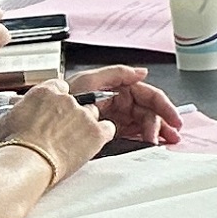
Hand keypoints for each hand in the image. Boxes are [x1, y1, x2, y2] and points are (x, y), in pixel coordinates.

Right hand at [0, 82, 106, 186]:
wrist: (24, 163)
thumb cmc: (11, 146)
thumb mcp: (4, 121)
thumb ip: (18, 112)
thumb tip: (15, 114)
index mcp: (44, 92)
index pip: (59, 88)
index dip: (57, 102)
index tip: (54, 113)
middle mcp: (66, 99)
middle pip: (77, 102)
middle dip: (71, 116)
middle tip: (60, 133)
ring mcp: (83, 115)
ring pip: (92, 115)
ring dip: (85, 127)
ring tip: (71, 143)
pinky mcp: (96, 132)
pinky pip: (108, 128)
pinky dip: (101, 136)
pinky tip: (89, 145)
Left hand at [64, 64, 181, 150]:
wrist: (43, 134)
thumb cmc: (59, 106)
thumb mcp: (87, 82)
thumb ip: (116, 73)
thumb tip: (142, 72)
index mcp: (115, 90)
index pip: (146, 95)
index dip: (163, 105)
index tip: (173, 119)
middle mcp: (117, 104)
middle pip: (148, 111)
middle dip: (162, 122)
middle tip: (170, 135)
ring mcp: (114, 120)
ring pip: (143, 125)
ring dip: (155, 132)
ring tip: (157, 142)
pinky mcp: (108, 136)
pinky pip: (131, 136)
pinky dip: (142, 140)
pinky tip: (148, 145)